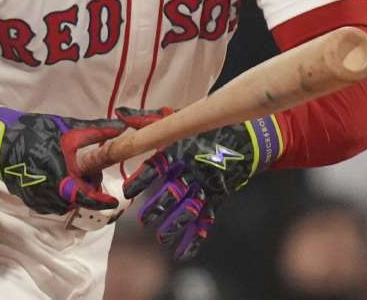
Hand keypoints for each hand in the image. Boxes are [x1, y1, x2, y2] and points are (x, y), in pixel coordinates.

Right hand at [0, 106, 153, 214]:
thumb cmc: (33, 131)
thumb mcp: (67, 128)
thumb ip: (95, 131)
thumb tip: (120, 127)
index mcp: (60, 173)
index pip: (85, 196)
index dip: (101, 201)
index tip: (112, 201)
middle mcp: (48, 190)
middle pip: (77, 200)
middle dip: (87, 189)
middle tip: (89, 172)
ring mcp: (37, 197)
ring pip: (64, 204)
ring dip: (73, 193)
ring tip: (72, 173)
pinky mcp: (28, 199)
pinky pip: (50, 204)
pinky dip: (59, 195)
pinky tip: (58, 178)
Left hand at [122, 114, 283, 259]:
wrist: (247, 134)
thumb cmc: (204, 126)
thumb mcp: (178, 119)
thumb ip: (148, 120)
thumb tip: (119, 114)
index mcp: (180, 150)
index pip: (157, 166)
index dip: (142, 179)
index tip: (129, 191)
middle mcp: (193, 169)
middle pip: (173, 193)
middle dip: (158, 209)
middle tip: (143, 221)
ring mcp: (207, 185)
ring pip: (189, 210)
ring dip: (174, 225)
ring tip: (161, 237)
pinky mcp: (218, 197)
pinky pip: (206, 220)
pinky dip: (195, 239)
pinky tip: (182, 253)